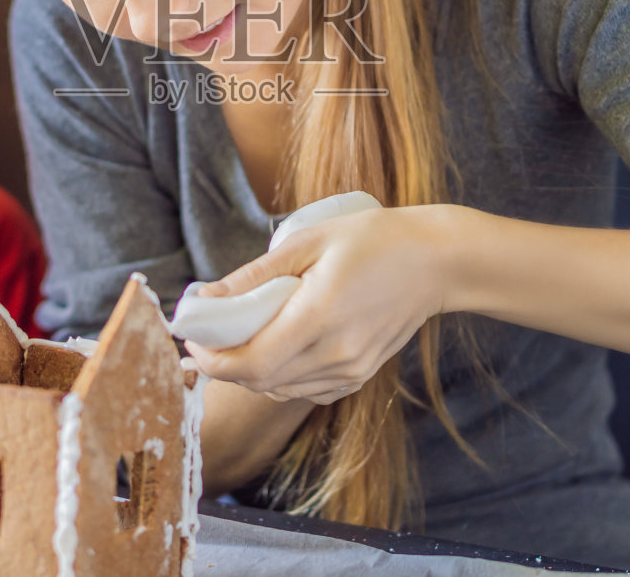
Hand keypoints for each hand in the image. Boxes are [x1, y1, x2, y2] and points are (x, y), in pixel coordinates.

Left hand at [183, 205, 450, 403]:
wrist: (435, 262)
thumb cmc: (372, 239)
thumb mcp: (307, 240)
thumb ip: (254, 275)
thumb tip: (205, 299)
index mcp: (318, 317)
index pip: (247, 364)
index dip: (210, 358)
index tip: (194, 335)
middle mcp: (335, 354)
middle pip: (257, 381)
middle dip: (223, 363)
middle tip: (209, 332)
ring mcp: (350, 370)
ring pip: (278, 389)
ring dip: (249, 369)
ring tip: (241, 333)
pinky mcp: (359, 376)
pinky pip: (304, 389)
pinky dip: (280, 375)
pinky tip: (278, 345)